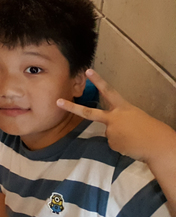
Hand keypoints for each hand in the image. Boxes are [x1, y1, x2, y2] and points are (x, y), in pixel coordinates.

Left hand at [57, 69, 175, 163]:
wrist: (157, 144)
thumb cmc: (151, 130)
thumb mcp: (135, 118)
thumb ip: (121, 119)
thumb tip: (111, 128)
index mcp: (123, 108)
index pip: (109, 91)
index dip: (98, 80)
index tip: (87, 70)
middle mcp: (114, 118)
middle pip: (88, 113)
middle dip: (71, 107)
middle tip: (58, 102)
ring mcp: (110, 130)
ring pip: (110, 134)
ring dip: (120, 138)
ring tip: (134, 139)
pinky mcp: (111, 142)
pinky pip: (114, 144)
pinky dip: (122, 146)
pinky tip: (131, 146)